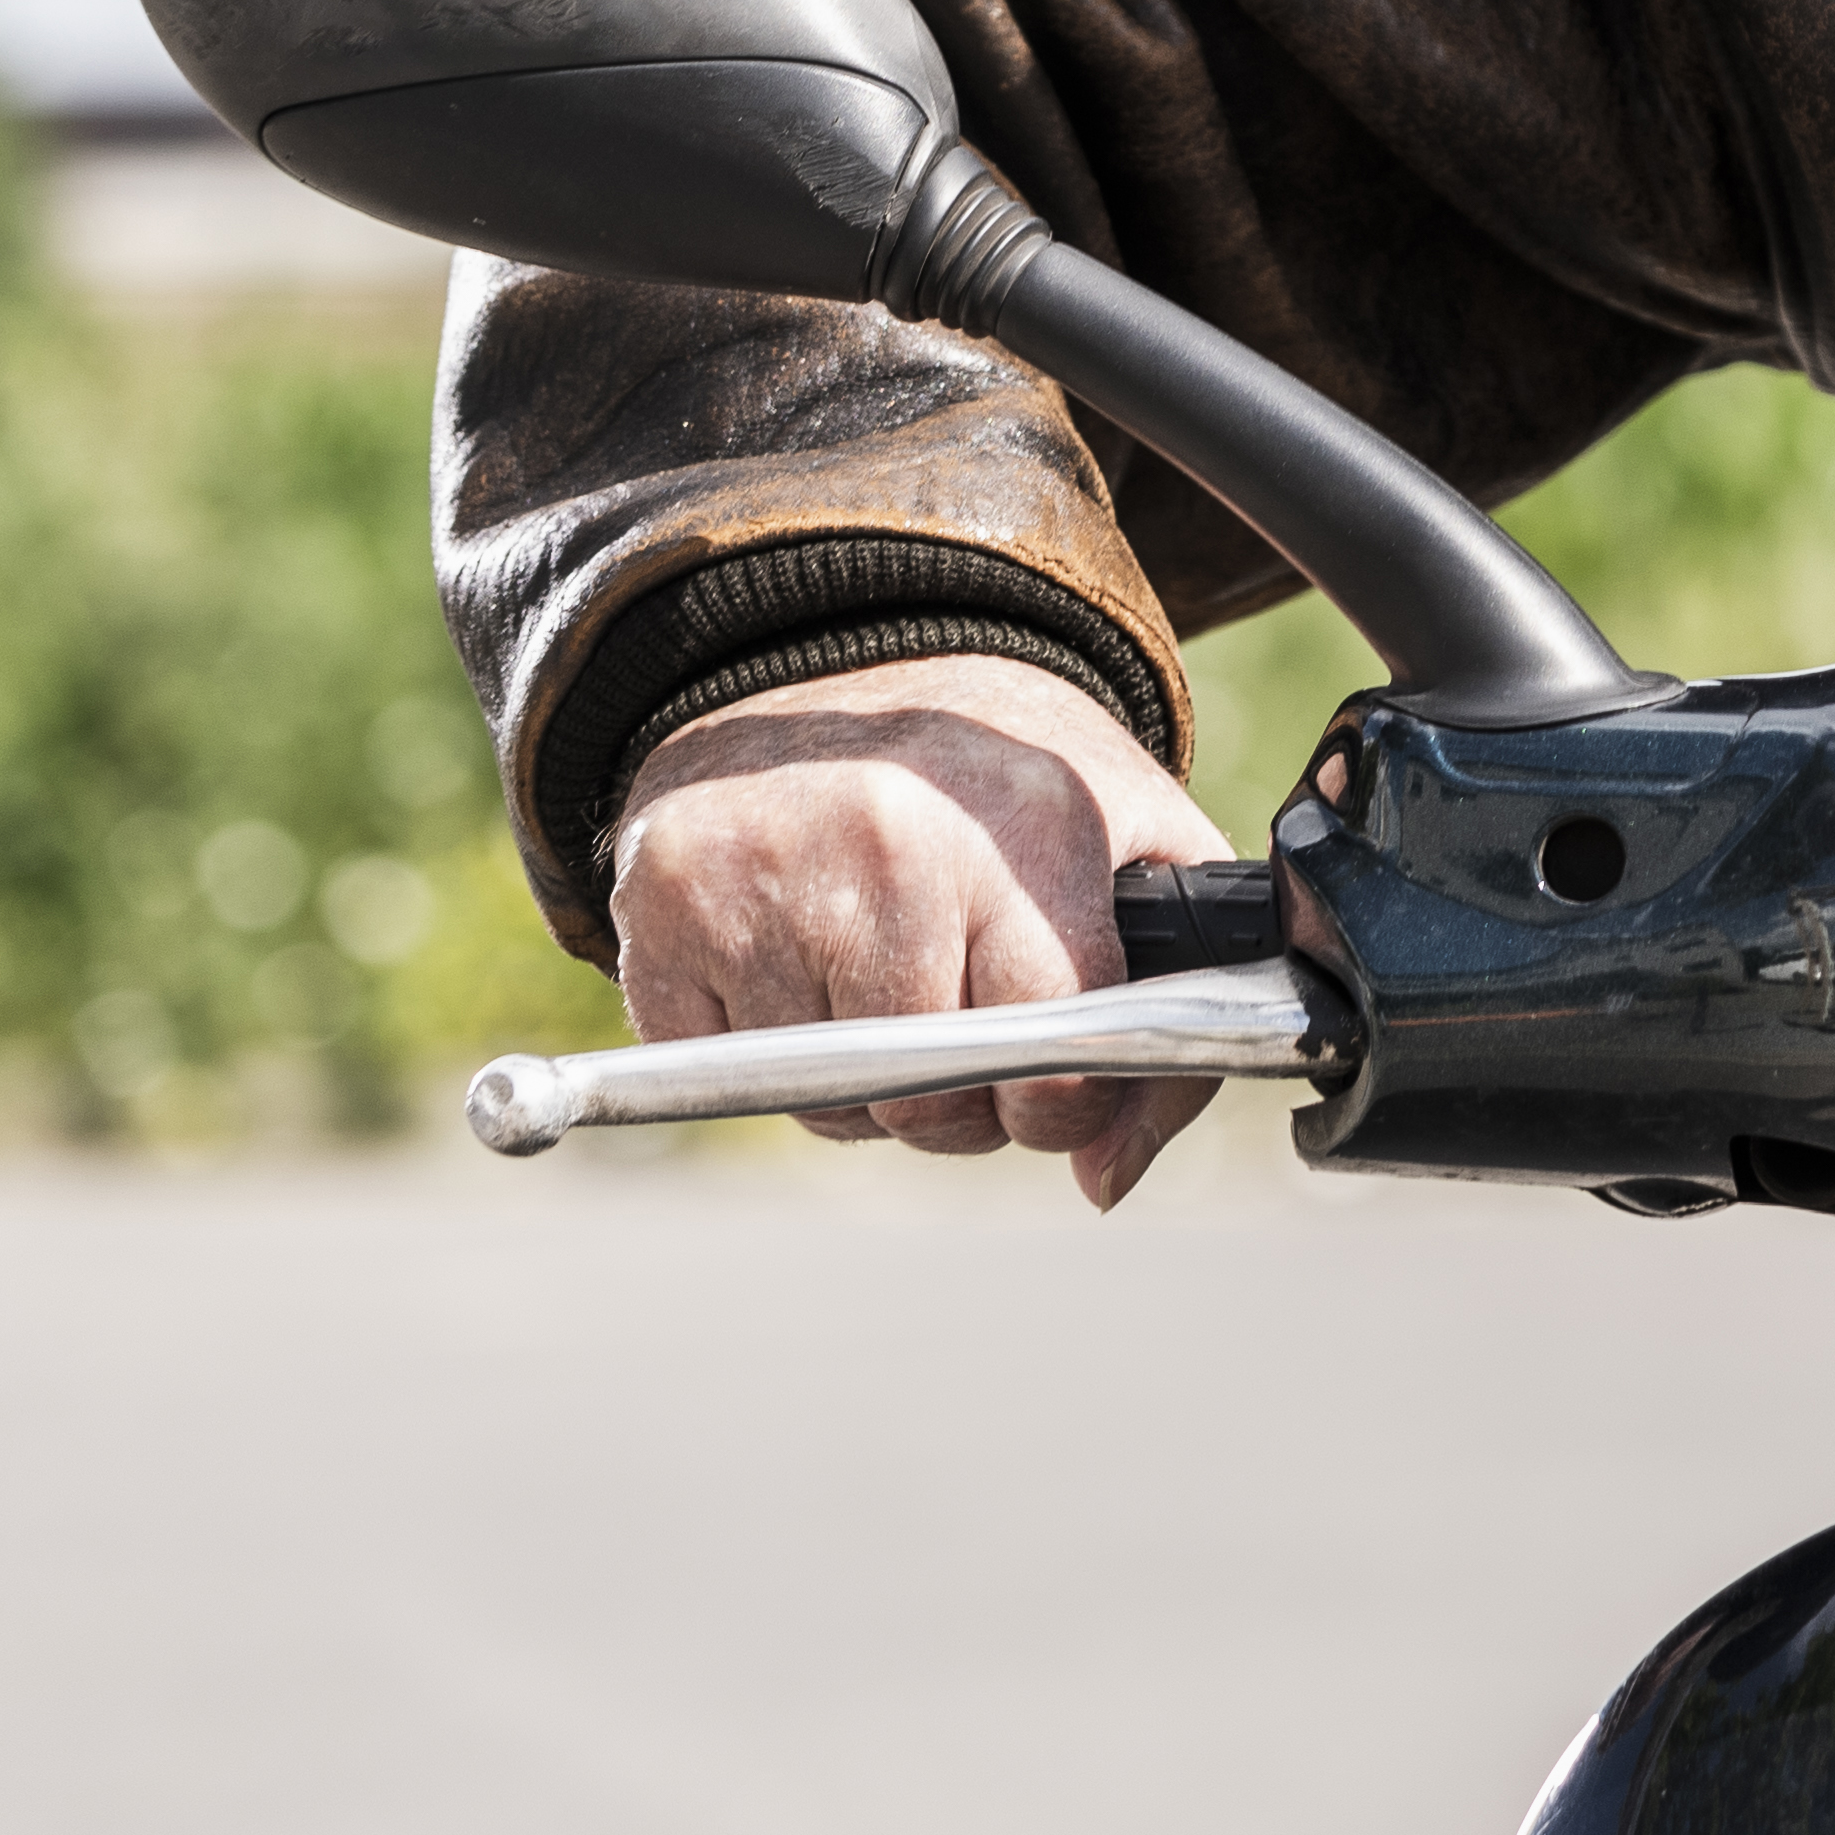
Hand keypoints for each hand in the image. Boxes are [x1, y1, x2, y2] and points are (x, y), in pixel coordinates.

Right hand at [607, 651, 1235, 1208]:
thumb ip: (1168, 1004)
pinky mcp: (666, 901)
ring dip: (863, 1091)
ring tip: (884, 987)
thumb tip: (1106, 1178)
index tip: (1052, 1089)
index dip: (1059, 1104)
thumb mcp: (1132, 837)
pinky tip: (801, 970)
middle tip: (962, 1033)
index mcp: (1029, 826)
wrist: (851, 657)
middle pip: (929, 1098)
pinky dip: (769, 1059)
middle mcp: (893, 844)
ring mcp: (766, 872)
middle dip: (959, 1107)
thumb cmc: (1005, 778)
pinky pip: (722, 1074)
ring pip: (825, 1103)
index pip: (1050, 1045)